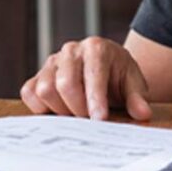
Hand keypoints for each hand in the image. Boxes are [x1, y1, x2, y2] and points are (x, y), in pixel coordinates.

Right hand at [20, 37, 153, 120]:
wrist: (106, 68)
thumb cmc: (118, 76)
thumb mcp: (134, 84)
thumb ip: (137, 98)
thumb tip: (142, 113)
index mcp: (96, 48)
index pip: (92, 75)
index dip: (95, 100)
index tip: (99, 120)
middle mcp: (71, 51)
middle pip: (64, 84)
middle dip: (77, 109)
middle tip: (90, 122)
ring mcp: (52, 62)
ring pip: (44, 90)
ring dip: (60, 110)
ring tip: (76, 115)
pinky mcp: (38, 75)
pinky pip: (29, 93)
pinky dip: (40, 107)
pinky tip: (58, 111)